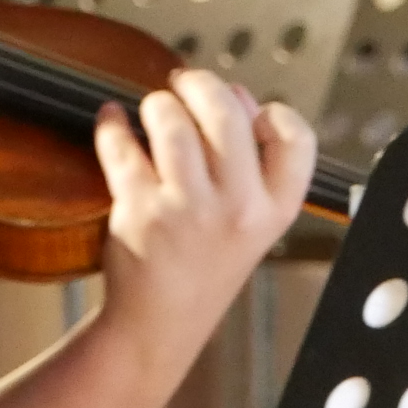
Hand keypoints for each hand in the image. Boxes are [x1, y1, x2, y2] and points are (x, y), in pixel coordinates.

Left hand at [89, 73, 314, 393]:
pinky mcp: (140, 211)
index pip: (296, 139)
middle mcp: (237, 208)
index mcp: (274, 209)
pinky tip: (112, 119)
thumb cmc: (204, 266)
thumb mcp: (249, 225)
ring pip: (171, 121)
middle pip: (225, 113)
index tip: (248, 109)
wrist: (160, 325)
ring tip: (152, 109)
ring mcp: (187, 209)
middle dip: (199, 85)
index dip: (272, 112)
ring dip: (156, 104)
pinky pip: (122, 146)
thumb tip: (232, 91)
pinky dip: (111, 124)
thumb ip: (251, 164)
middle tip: (184, 82)